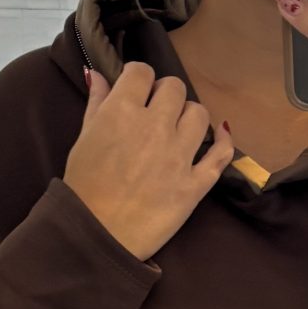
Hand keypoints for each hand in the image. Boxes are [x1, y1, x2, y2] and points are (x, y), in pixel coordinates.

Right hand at [63, 60, 234, 258]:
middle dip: (164, 95)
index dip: (138, 78)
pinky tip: (221, 133)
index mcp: (122, 112)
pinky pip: (221, 154)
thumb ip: (95, 103)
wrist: (98, 236)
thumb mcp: (82, 140)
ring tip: (178, 128)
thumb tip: (98, 74)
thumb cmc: (84, 188)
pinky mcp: (195, 183)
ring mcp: (179, 155)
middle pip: (174, 88)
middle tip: (155, 112)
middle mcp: (155, 126)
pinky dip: (224, 140)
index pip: (142, 72)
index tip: (135, 91)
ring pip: (199, 113)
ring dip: (189, 115)